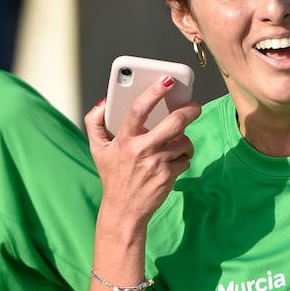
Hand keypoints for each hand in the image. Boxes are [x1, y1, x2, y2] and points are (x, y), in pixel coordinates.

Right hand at [85, 75, 199, 228]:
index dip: (154, 92)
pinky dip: (182, 159)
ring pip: (183, 141)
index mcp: (123, 139)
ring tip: (174, 145)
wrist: (123, 210)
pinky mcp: (168, 176)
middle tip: (195, 106)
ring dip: (183, 141)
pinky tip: (170, 164)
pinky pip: (185, 159)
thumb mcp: (97, 150)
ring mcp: (156, 164)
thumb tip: (104, 102)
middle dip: (189, 110)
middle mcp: (140, 150)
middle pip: (174, 122)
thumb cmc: (113, 176)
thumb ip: (95, 123)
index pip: (139, 109)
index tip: (167, 80)